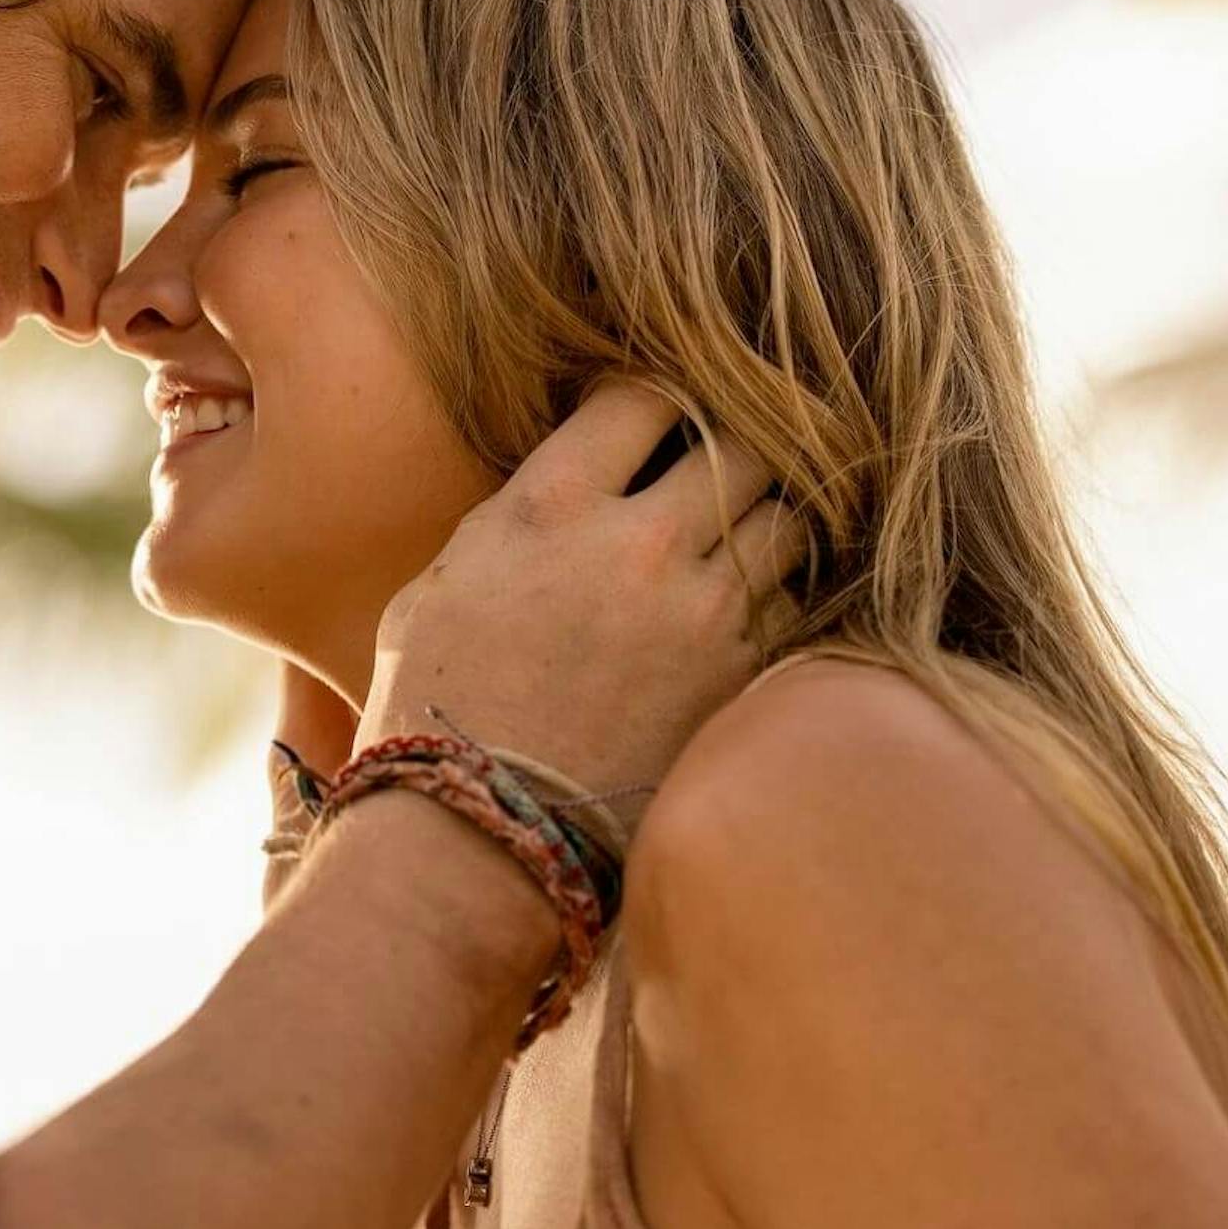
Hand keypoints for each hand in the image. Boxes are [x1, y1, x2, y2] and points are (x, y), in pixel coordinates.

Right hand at [358, 383, 803, 826]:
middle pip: (741, 444)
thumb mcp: (438, 587)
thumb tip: (554, 498)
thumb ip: (509, 524)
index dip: (654, 397)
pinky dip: (776, 595)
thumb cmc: (434, 707)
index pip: (644, 396)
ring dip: (766, 519)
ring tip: (738, 536)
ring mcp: (701, 613)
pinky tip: (745, 606)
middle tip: (713, 469)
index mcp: (549, 506)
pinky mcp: (738, 678)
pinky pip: (793, 604)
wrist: (482, 832)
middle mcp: (637, 543)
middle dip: (732, 448)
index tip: (651, 416)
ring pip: (786, 519)